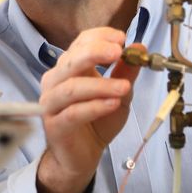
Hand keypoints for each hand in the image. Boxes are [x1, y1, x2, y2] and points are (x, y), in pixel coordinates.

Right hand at [36, 28, 141, 192]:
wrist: (83, 156)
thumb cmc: (97, 122)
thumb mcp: (119, 93)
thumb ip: (126, 72)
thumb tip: (140, 47)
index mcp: (70, 68)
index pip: (80, 43)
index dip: (100, 37)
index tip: (122, 39)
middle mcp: (55, 81)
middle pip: (71, 60)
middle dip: (95, 52)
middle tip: (118, 52)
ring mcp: (51, 103)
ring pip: (72, 87)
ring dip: (101, 85)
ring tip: (124, 87)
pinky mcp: (54, 125)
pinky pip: (73, 113)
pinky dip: (95, 106)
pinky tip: (113, 104)